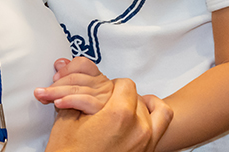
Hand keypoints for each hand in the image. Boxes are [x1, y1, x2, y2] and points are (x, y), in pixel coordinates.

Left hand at [35, 57, 112, 113]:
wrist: (102, 134)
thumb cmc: (89, 112)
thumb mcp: (77, 91)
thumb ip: (69, 75)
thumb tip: (59, 63)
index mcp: (97, 77)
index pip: (83, 64)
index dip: (66, 69)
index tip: (54, 77)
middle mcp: (102, 85)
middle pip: (75, 78)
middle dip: (55, 84)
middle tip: (40, 91)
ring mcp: (103, 97)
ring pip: (76, 89)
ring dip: (56, 92)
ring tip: (44, 97)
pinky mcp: (102, 109)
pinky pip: (84, 101)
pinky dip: (69, 100)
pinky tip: (58, 103)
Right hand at [46, 77, 172, 151]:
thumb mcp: (67, 120)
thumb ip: (80, 97)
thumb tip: (84, 88)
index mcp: (120, 114)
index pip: (126, 84)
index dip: (113, 84)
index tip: (105, 89)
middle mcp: (139, 128)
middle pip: (139, 97)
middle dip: (124, 96)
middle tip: (109, 101)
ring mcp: (147, 143)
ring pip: (157, 111)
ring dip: (144, 106)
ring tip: (130, 108)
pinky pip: (161, 130)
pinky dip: (153, 122)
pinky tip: (138, 123)